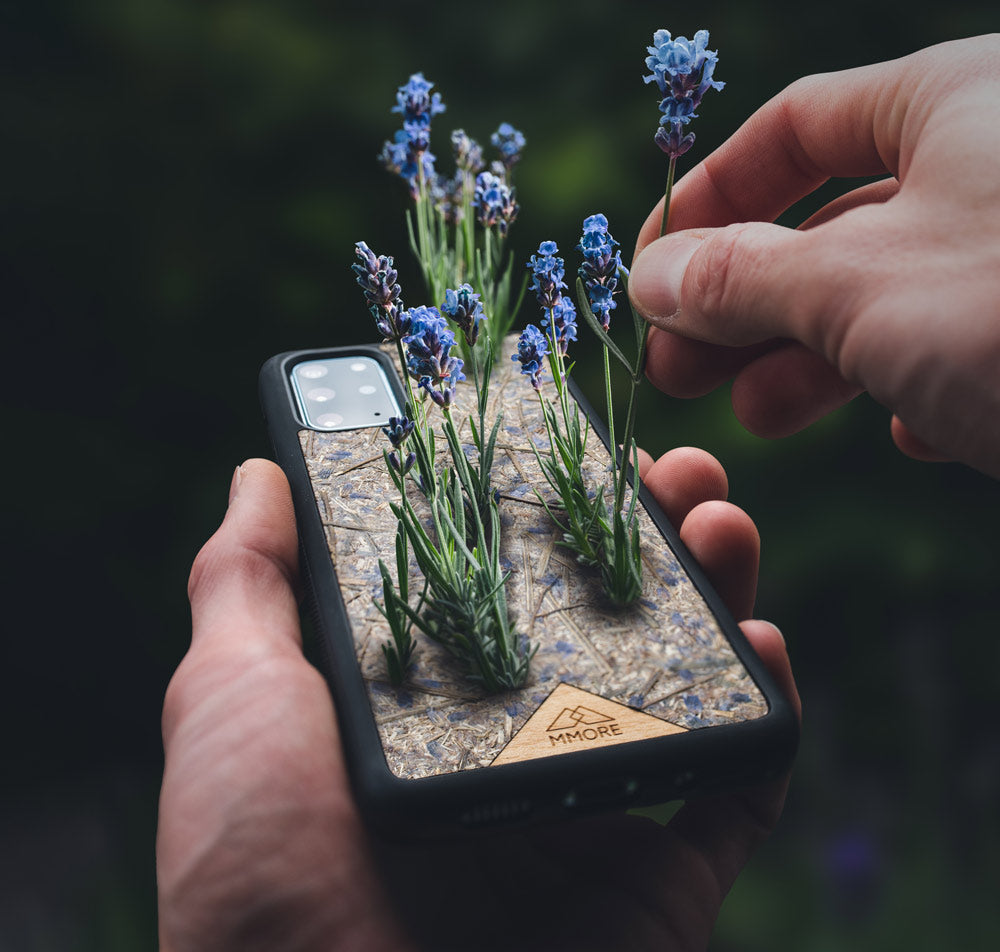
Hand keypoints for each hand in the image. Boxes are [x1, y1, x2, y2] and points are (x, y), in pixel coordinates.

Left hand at [158, 457, 798, 951]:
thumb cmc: (261, 870)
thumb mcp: (235, 697)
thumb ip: (247, 582)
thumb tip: (260, 474)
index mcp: (428, 698)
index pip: (506, 574)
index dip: (547, 503)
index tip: (573, 440)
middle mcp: (510, 743)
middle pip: (605, 616)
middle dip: (649, 531)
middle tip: (674, 473)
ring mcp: (586, 809)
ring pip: (680, 682)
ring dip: (715, 592)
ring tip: (721, 523)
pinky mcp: (651, 882)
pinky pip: (735, 789)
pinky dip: (767, 718)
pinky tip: (763, 645)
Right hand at [627, 35, 999, 477]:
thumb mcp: (861, 287)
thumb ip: (744, 277)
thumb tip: (650, 276)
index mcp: (954, 106)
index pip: (792, 129)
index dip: (707, 199)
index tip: (647, 270)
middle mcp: (996, 168)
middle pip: (830, 222)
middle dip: (744, 300)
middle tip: (677, 370)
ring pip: (890, 294)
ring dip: (811, 357)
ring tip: (757, 416)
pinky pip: (965, 345)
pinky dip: (915, 388)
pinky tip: (905, 431)